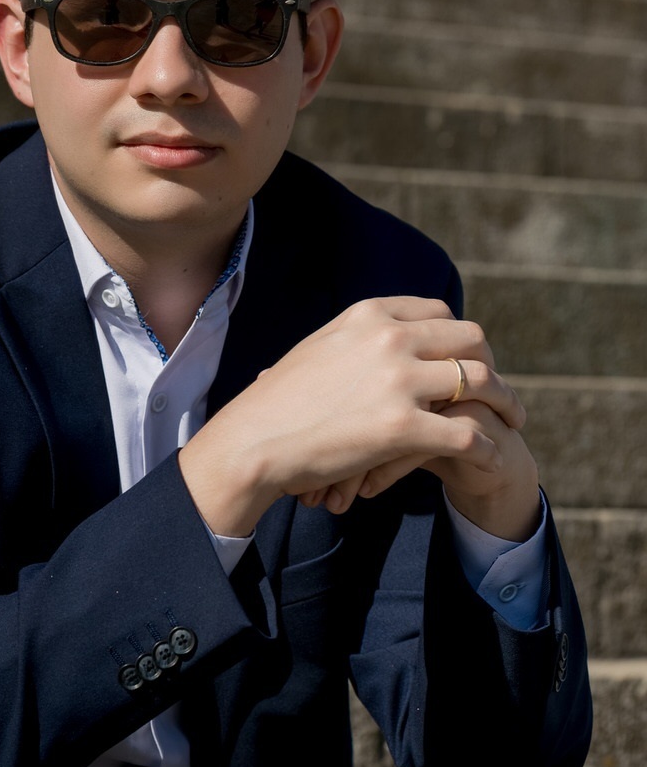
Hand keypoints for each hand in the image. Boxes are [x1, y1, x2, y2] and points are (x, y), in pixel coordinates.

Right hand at [179, 296, 528, 536]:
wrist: (252, 441)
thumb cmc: (276, 403)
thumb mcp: (318, 349)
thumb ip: (357, 340)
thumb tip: (380, 340)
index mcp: (369, 316)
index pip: (437, 312)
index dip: (460, 337)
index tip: (468, 358)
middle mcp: (389, 338)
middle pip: (470, 338)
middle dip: (490, 363)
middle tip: (498, 391)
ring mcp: (399, 381)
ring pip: (481, 380)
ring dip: (504, 401)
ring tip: (513, 420)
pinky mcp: (403, 426)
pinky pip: (468, 431)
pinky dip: (486, 443)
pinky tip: (489, 454)